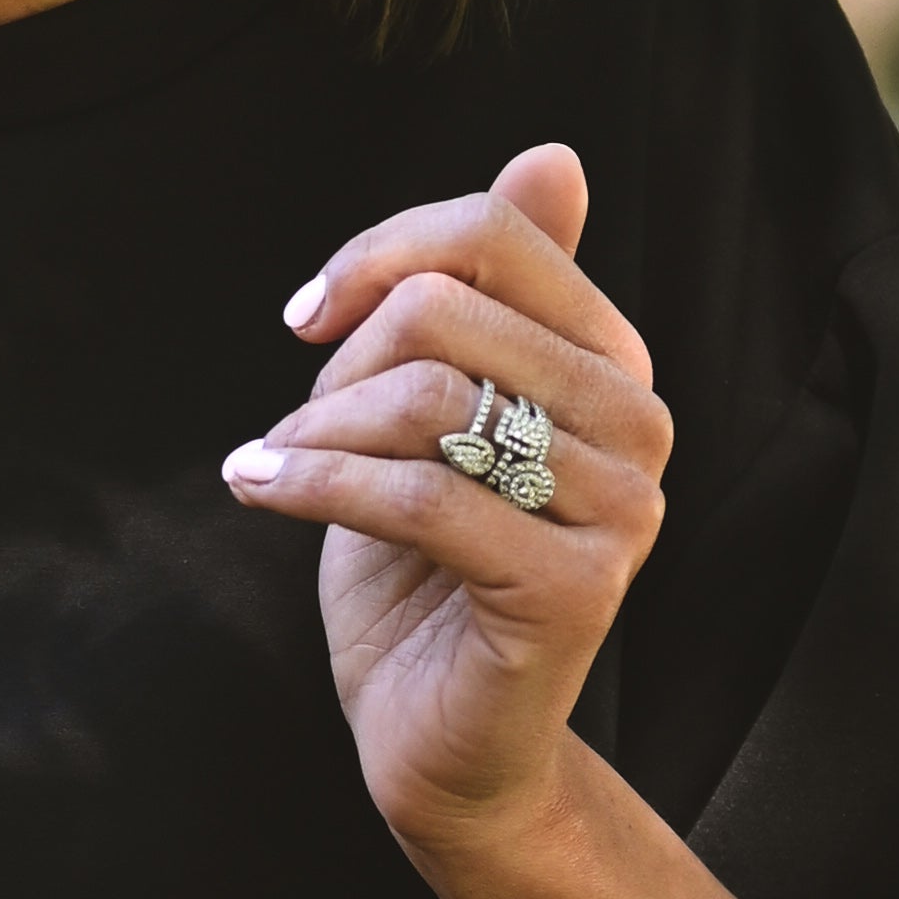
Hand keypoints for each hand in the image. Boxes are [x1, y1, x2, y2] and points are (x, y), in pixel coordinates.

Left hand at [222, 144, 670, 870]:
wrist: (438, 744)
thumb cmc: (422, 576)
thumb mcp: (433, 411)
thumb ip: (485, 292)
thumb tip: (555, 155)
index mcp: (613, 365)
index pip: (496, 233)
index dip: (380, 254)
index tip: (307, 317)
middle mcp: (639, 426)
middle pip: (446, 309)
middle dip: (338, 365)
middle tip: (299, 429)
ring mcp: (621, 510)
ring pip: (426, 400)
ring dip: (315, 431)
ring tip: (275, 467)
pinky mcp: (575, 588)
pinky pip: (415, 496)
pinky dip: (310, 485)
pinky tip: (259, 489)